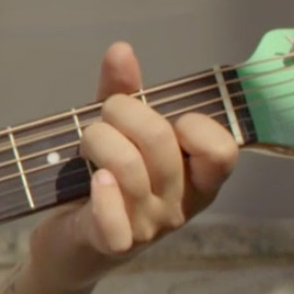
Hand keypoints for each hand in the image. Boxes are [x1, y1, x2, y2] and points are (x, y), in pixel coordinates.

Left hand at [29, 42, 239, 285]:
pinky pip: (114, 218)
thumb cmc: (104, 180)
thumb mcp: (118, 134)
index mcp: (197, 179)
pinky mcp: (114, 242)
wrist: (72, 244)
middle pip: (160, 142)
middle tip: (102, 117)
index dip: (192, 123)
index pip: (221, 149)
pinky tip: (93, 179)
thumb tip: (122, 50)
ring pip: (127, 166)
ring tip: (86, 141)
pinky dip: (101, 193)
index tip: (163, 117)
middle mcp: (180, 205)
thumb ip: (124, 93)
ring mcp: (150, 227)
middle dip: (122, 112)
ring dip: (96, 139)